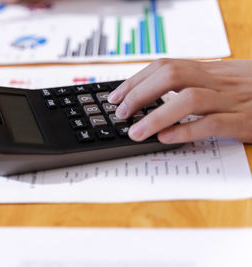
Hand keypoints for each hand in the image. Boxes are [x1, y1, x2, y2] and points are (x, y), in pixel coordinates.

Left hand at [107, 59, 251, 143]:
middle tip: (121, 113)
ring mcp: (231, 100)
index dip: (136, 80)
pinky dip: (186, 131)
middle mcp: (217, 81)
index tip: (116, 97)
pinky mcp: (245, 121)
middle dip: (140, 93)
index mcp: (209, 70)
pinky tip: (167, 138)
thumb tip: (154, 95)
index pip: (165, 66)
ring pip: (189, 99)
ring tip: (136, 132)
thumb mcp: (222, 79)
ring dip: (157, 115)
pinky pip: (212, 124)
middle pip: (172, 75)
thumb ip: (192, 83)